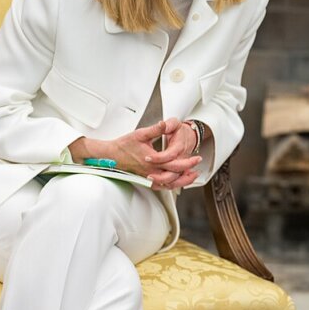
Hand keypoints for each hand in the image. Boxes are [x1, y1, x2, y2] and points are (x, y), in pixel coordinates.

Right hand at [70, 119, 200, 191]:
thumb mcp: (141, 134)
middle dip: (188, 171)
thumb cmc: (124, 145)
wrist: (111, 155)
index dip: (188, 162)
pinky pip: (160, 186)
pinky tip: (177, 181)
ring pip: (168, 184)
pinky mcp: (145, 179)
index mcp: (152, 160)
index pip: (174, 164)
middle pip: (174, 176)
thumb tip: (165, 124)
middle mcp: (151, 171)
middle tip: (197, 165)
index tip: (196, 157)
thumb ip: (155, 129)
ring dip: (182, 181)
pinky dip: (171, 185)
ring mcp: (148, 177)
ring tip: (192, 175)